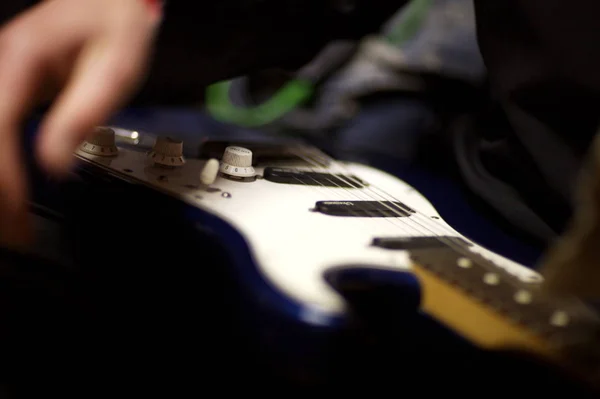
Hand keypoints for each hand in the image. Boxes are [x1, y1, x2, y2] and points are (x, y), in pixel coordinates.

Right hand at [0, 0, 158, 247]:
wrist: (112, 0)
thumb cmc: (116, 26)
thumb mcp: (113, 70)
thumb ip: (82, 115)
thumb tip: (54, 165)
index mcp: (18, 61)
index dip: (2, 178)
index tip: (16, 214)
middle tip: (12, 233)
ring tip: (9, 226)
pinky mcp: (6, 89)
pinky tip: (7, 195)